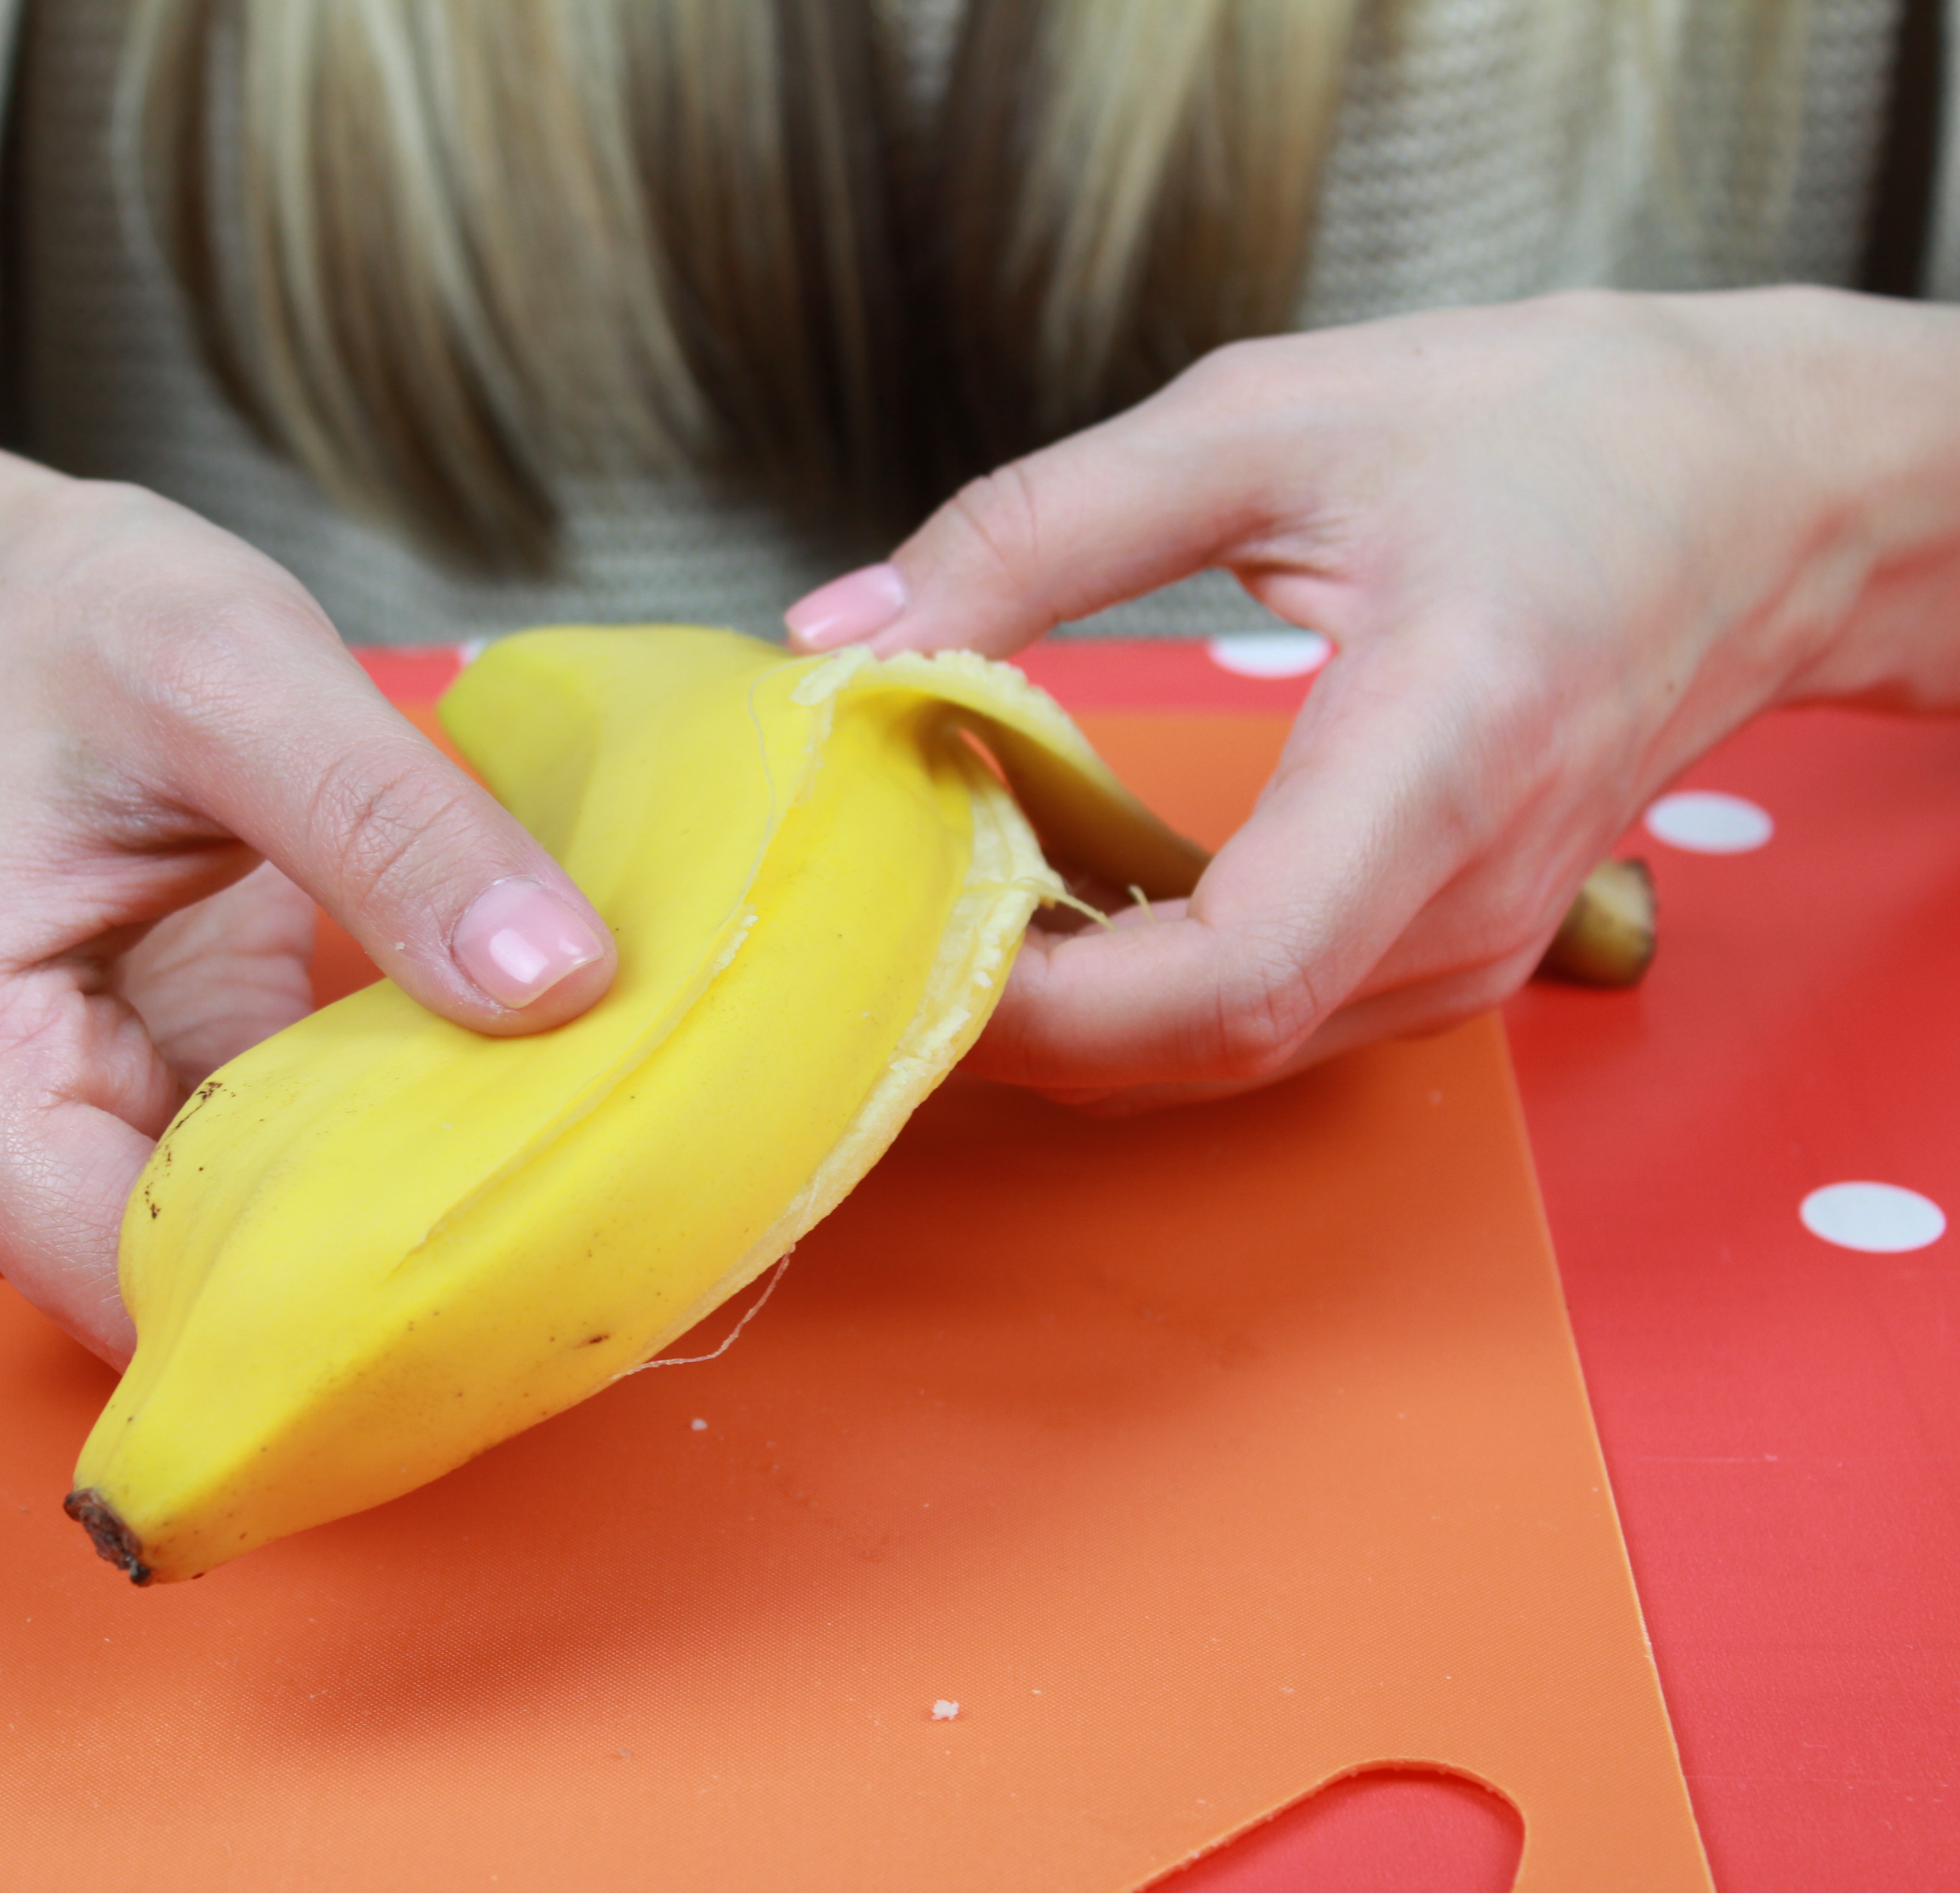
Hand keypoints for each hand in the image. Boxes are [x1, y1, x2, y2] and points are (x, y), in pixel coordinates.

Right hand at [0, 239, 613, 1363]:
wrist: (1, 605)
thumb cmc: (79, 625)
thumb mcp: (242, 673)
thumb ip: (390, 826)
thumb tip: (557, 986)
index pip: (125, 1284)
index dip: (314, 1297)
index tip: (505, 1249)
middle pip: (177, 1301)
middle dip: (358, 1268)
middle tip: (560, 1202)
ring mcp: (44, 1153)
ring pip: (227, 1265)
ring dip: (370, 1221)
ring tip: (532, 1149)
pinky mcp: (132, 1127)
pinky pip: (255, 1199)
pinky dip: (362, 1167)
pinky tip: (470, 1108)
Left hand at [786, 288, 1959, 1105]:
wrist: (1765, 492)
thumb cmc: (1551, 433)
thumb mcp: (1268, 419)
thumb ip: (1037, 528)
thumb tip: (844, 634)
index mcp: (1445, 760)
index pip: (1224, 978)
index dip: (1036, 996)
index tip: (892, 918)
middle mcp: (1463, 905)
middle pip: (1191, 1049)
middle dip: (999, 1003)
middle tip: (859, 888)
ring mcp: (1461, 953)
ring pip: (1206, 1056)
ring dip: (1050, 996)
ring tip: (929, 871)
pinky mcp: (1437, 955)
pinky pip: (1248, 1015)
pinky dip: (1120, 975)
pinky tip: (1036, 877)